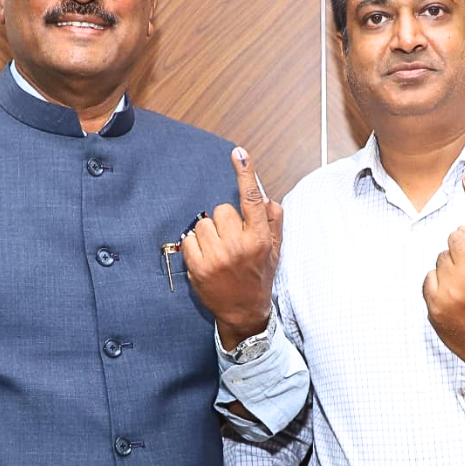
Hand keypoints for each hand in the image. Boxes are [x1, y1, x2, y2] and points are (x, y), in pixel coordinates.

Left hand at [182, 147, 282, 347]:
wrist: (243, 312)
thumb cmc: (258, 276)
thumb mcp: (275, 250)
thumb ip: (272, 221)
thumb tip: (265, 197)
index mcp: (259, 239)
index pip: (252, 200)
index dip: (245, 174)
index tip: (238, 153)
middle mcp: (239, 246)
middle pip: (221, 210)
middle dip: (224, 221)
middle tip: (230, 240)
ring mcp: (217, 257)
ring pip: (203, 223)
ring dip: (208, 233)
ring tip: (218, 251)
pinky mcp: (198, 267)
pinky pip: (189, 238)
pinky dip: (195, 245)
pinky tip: (206, 258)